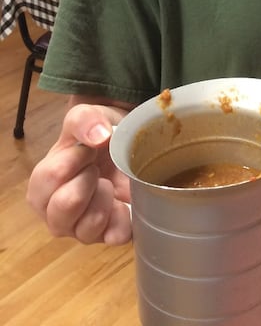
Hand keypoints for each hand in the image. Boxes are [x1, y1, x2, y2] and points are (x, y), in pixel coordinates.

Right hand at [27, 104, 131, 245]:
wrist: (125, 142)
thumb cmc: (96, 134)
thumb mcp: (86, 116)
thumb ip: (84, 120)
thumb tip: (98, 136)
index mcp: (42, 187)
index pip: (50, 178)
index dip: (74, 158)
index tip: (88, 149)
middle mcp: (57, 214)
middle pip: (63, 210)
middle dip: (86, 180)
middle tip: (97, 166)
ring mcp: (83, 228)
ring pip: (87, 228)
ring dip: (104, 199)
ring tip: (109, 182)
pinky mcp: (111, 233)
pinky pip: (115, 235)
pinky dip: (123, 218)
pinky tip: (124, 201)